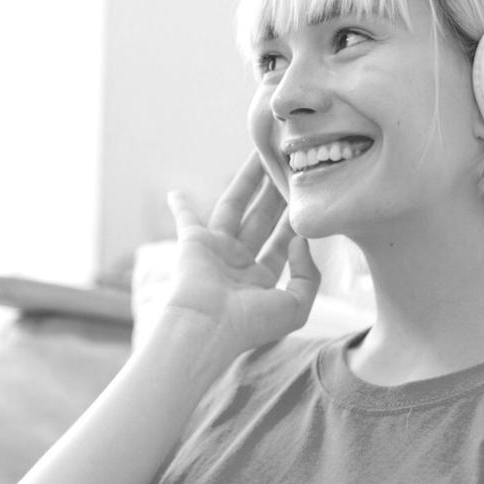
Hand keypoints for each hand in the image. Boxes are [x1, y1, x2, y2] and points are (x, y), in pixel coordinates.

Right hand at [160, 152, 319, 357]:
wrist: (207, 329)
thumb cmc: (250, 325)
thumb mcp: (296, 306)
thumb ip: (308, 274)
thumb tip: (302, 241)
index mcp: (261, 280)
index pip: (283, 242)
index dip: (296, 219)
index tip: (308, 194)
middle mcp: (239, 264)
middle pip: (263, 218)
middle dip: (276, 192)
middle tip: (288, 163)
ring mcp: (216, 252)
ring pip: (235, 206)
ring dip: (247, 180)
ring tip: (261, 153)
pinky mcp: (193, 243)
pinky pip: (185, 219)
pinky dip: (179, 206)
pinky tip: (175, 192)